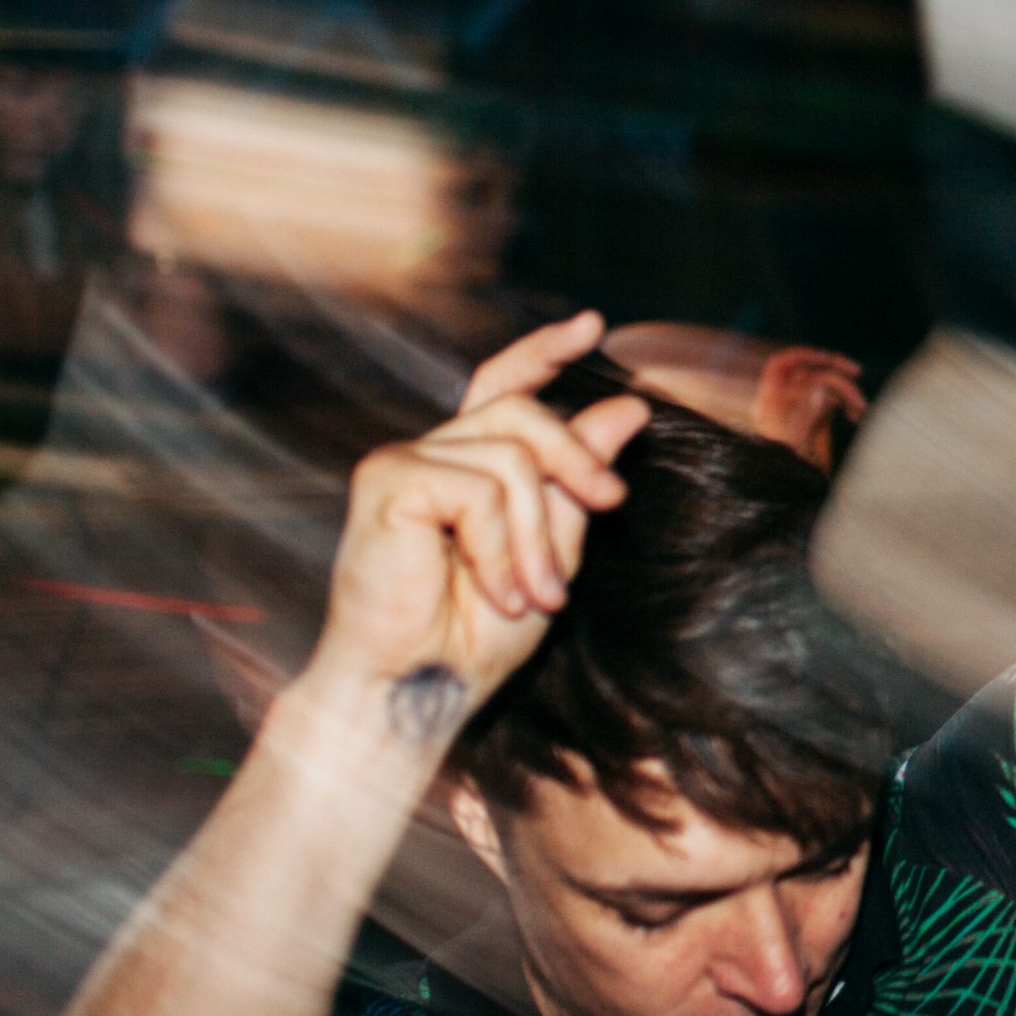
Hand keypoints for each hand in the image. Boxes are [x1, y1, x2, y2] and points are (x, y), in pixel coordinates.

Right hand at [309, 311, 649, 740]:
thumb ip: (579, 480)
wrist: (416, 689)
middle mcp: (431, 453)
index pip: (504, 386)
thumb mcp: (553, 550)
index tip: (594, 327)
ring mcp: (403, 462)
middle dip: (579, 461)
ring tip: (534, 595)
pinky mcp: (387, 481)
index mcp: (466, 466)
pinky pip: (480, 488)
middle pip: (526, 413)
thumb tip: (627, 408)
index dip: (544, 351)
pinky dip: (501, 546)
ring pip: (514, 457)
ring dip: (539, 536)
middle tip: (612, 504)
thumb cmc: (472, 637)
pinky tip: (496, 588)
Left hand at [751, 345, 868, 470]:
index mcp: (769, 403)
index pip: (780, 365)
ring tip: (861, 408)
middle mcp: (784, 402)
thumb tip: (822, 390)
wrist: (790, 495)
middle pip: (807, 370)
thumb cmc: (786, 473)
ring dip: (847, 392)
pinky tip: (856, 417)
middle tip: (857, 372)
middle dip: (834, 370)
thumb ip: (806, 415)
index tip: (826, 357)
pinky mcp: (816, 419)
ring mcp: (800, 409)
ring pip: (825, 384)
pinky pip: (833, 400)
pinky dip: (846, 404)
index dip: (802, 355)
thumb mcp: (794, 444)